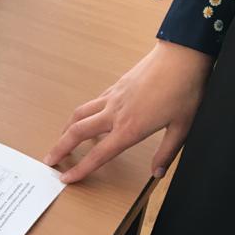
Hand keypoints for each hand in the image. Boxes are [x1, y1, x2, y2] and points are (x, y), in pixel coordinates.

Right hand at [44, 41, 213, 183]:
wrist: (182, 56)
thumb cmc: (185, 90)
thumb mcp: (182, 127)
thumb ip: (167, 152)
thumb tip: (158, 173)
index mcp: (130, 129)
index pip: (98, 155)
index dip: (80, 169)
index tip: (66, 179)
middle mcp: (115, 114)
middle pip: (77, 132)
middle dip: (60, 148)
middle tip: (49, 160)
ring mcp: (113, 97)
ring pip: (80, 114)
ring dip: (66, 129)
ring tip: (61, 140)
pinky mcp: (116, 86)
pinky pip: (92, 103)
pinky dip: (83, 114)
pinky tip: (86, 118)